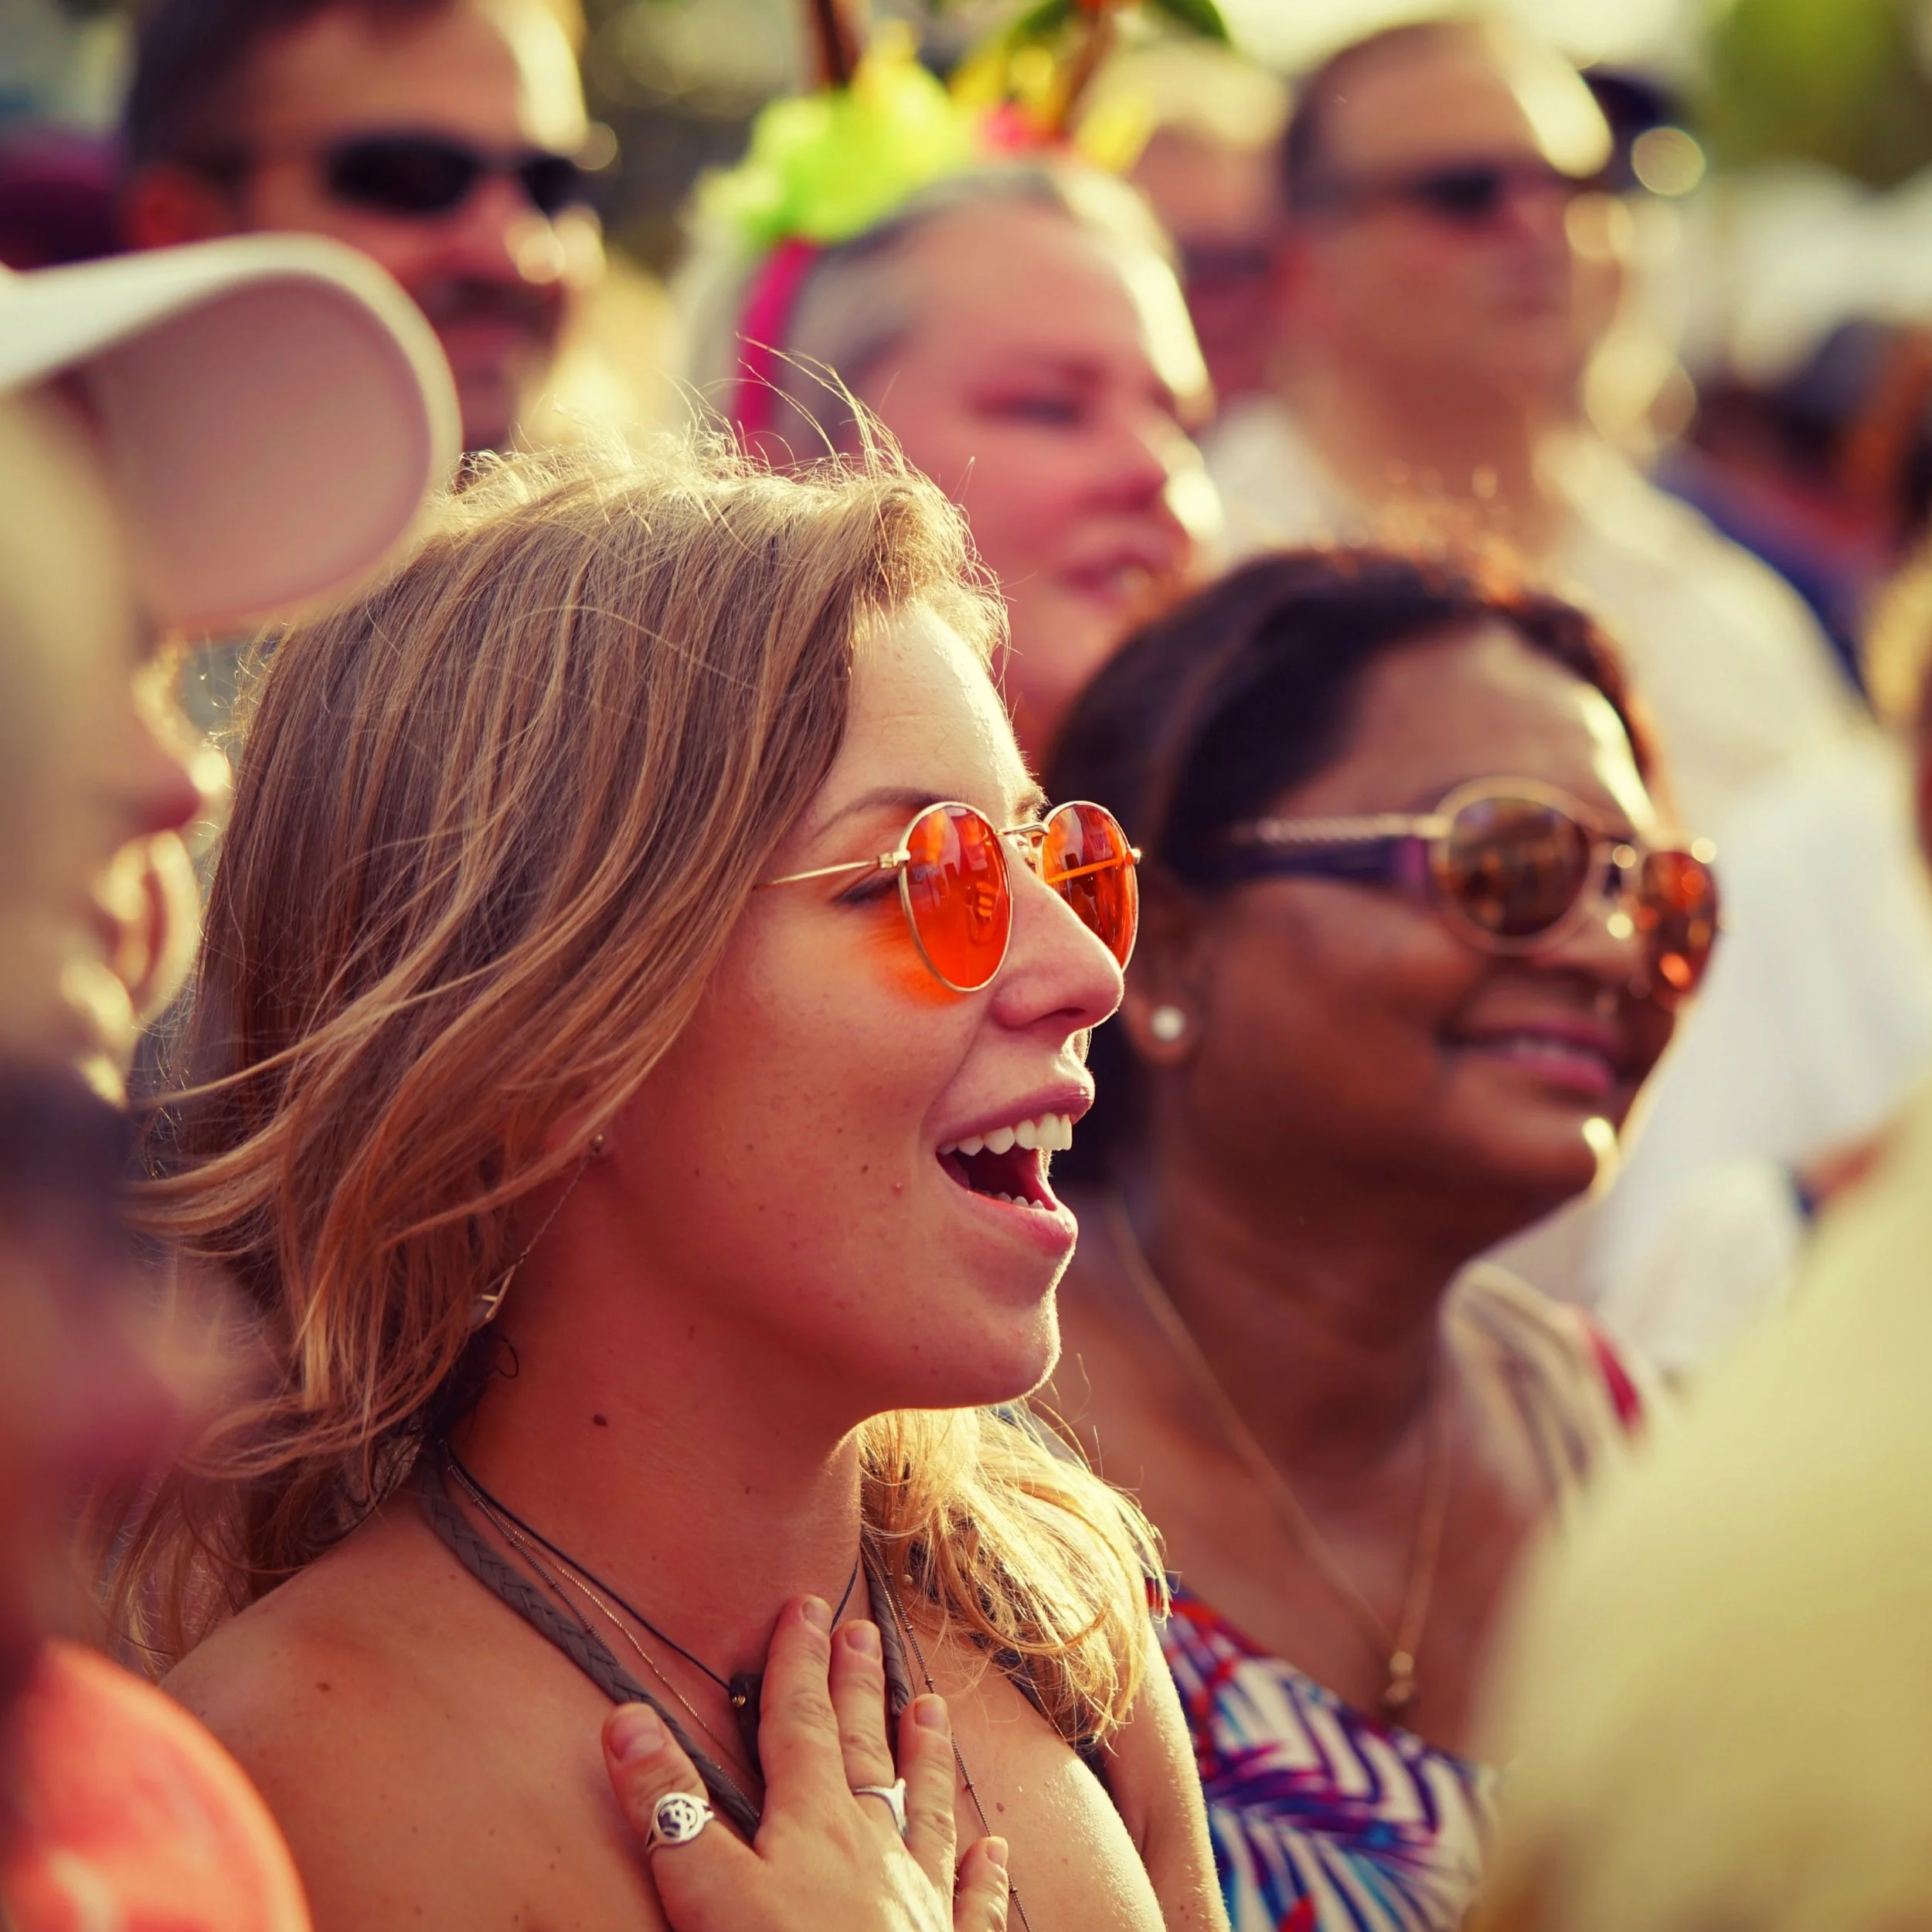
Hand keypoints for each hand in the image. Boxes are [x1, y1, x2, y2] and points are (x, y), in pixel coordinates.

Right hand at [603, 1595, 1008, 1931]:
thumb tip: (626, 1716)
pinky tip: (995, 1850)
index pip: (801, 1726)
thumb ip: (672, 1812)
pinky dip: (982, 1874)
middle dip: (857, 1689)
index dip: (798, 1665)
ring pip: (926, 1809)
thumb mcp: (711, 1897)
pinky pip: (971, 1903)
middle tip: (862, 1629)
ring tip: (932, 1705)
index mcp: (814, 1823)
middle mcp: (874, 1846)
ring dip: (926, 1756)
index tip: (805, 1608)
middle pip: (863, 1750)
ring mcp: (919, 1900)